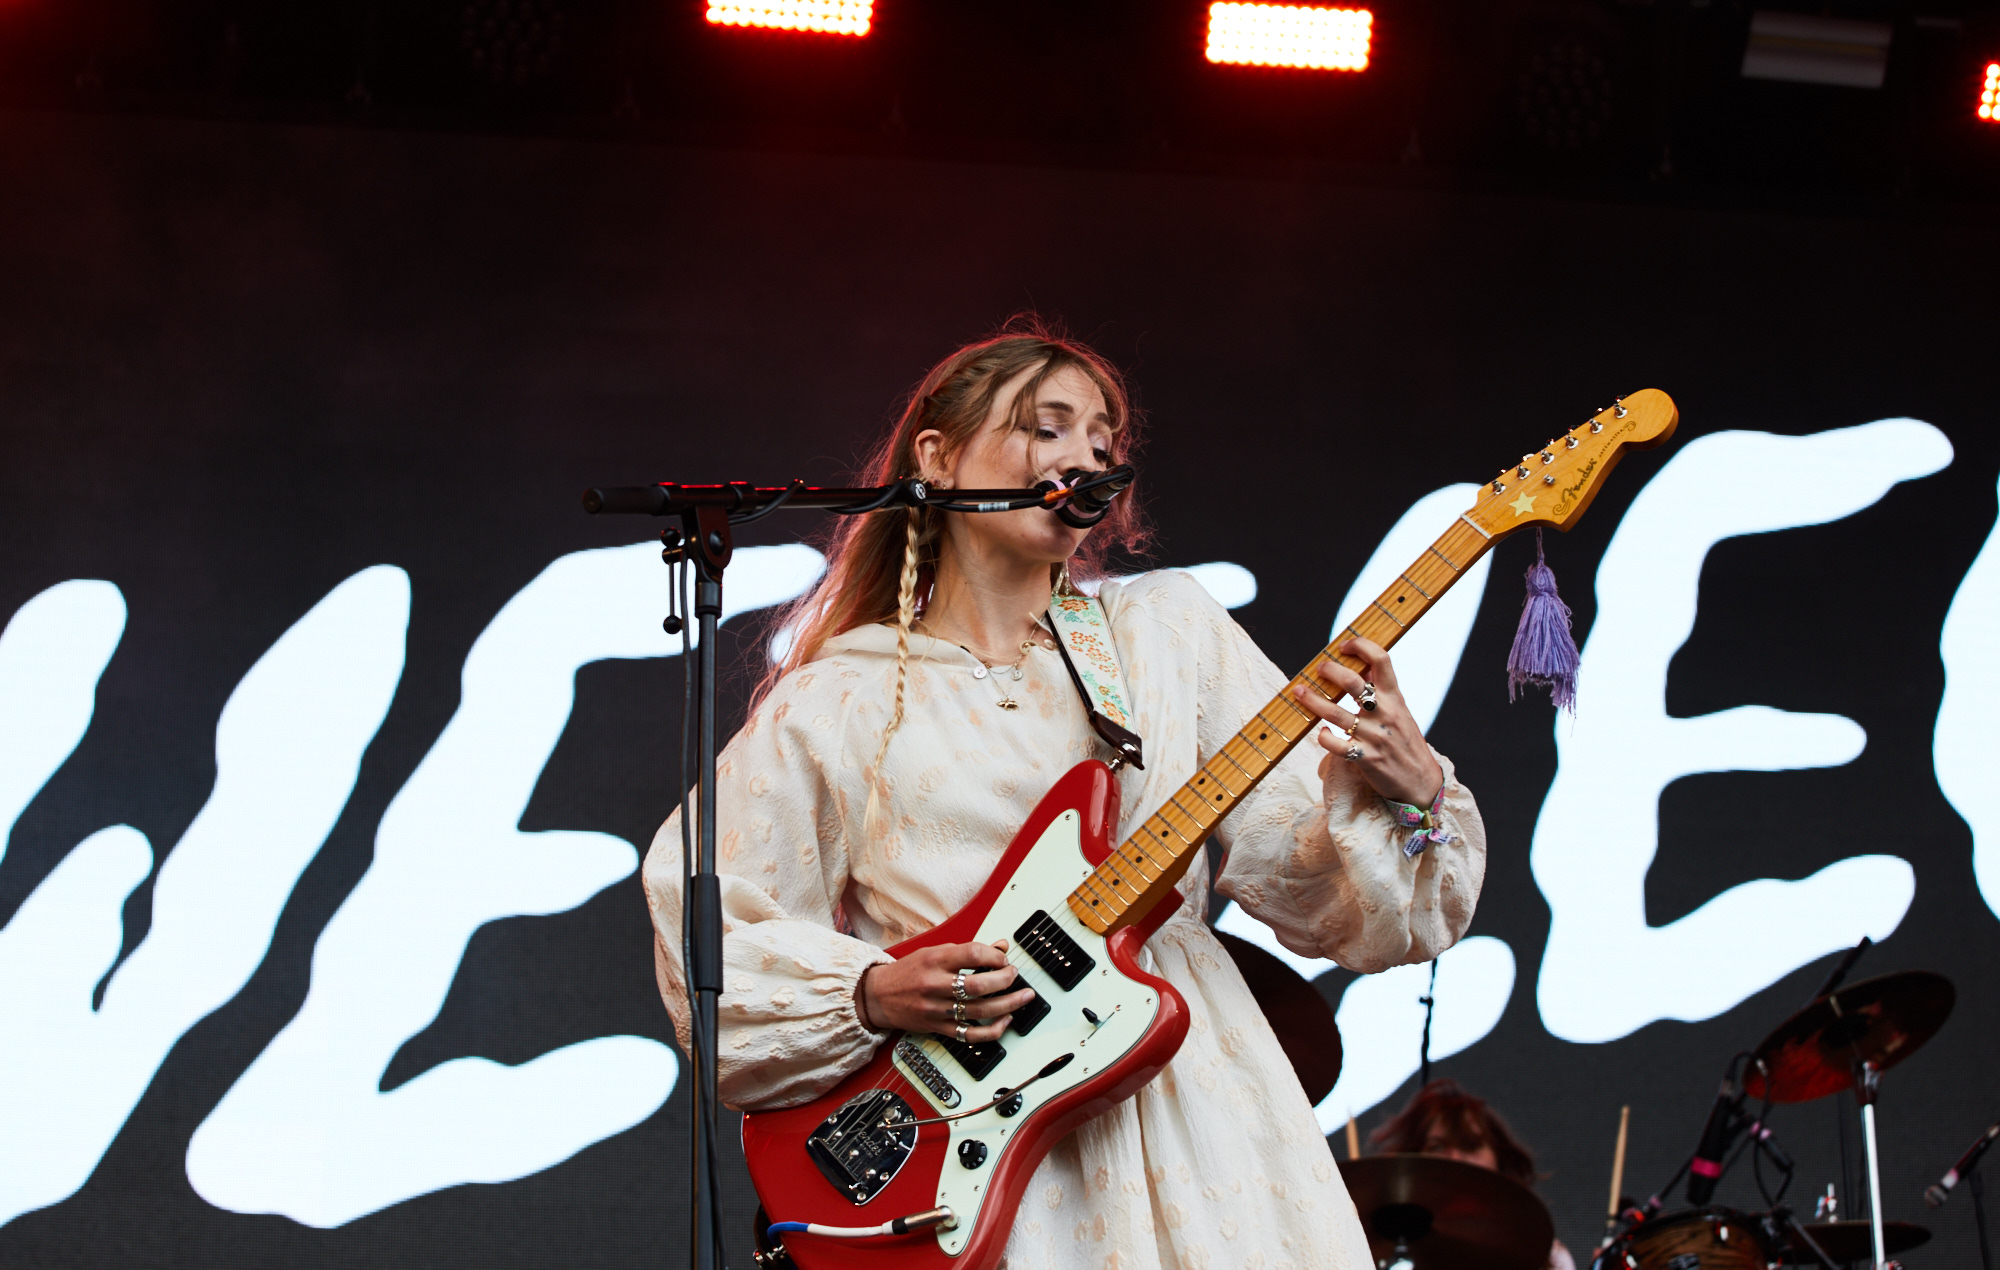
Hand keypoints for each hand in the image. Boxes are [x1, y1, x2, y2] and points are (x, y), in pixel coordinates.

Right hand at [858, 940, 1034, 1041]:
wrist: (879, 996)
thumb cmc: (908, 972)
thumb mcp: (935, 952)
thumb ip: (968, 951)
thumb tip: (1000, 946)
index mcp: (935, 960)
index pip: (973, 954)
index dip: (995, 956)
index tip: (1003, 958)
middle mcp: (935, 985)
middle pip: (979, 985)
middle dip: (1005, 979)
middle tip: (1014, 975)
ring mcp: (937, 1009)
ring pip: (980, 1010)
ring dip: (1008, 1004)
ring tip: (1024, 997)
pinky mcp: (938, 1028)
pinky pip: (971, 1034)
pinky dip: (993, 1030)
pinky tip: (1005, 1020)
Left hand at [1291, 636, 1445, 807]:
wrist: (1421, 782)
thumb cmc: (1405, 742)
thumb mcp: (1400, 711)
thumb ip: (1382, 690)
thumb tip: (1360, 664)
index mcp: (1396, 698)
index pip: (1382, 660)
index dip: (1361, 646)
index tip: (1344, 645)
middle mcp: (1385, 713)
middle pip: (1353, 682)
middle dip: (1330, 670)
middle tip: (1318, 668)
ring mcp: (1374, 736)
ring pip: (1336, 713)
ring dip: (1313, 700)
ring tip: (1299, 691)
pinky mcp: (1365, 758)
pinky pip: (1336, 745)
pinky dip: (1324, 737)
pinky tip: (1322, 733)